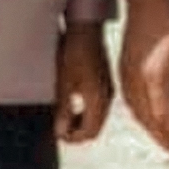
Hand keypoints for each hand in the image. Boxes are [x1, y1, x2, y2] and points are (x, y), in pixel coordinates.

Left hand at [56, 24, 113, 143]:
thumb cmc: (74, 53)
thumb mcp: (64, 85)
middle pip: (96, 127)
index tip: (60, 135)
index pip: (89, 132)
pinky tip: (76, 104)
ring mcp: (108, 89)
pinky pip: (100, 105)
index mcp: (98, 100)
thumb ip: (64, 111)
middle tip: (61, 129)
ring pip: (98, 117)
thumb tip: (61, 131)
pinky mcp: (107, 81)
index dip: (73, 138)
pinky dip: (88, 111)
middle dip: (78, 132)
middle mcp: (107, 97)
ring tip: (66, 118)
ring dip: (83, 122)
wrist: (85, 29)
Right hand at [119, 0, 168, 163]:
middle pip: (150, 122)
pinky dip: (145, 121)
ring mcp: (126, 81)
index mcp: (153, 78)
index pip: (165, 117)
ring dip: (155, 134)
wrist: (145, 8)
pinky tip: (155, 124)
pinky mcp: (123, 77)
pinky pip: (133, 108)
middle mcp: (136, 84)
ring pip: (140, 117)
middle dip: (167, 141)